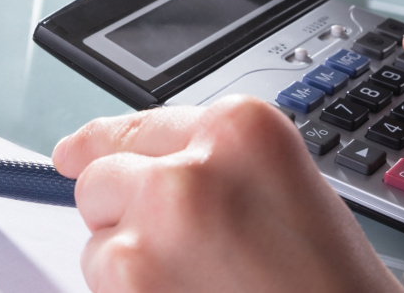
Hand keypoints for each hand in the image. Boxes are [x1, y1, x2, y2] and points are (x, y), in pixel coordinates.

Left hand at [53, 95, 400, 291]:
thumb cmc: (328, 283)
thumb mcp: (283, 190)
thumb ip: (208, 164)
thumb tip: (102, 154)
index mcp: (240, 130)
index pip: (139, 126)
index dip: (108, 149)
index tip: (76, 152)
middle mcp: (193, 166)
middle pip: (102, 176)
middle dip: (125, 213)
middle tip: (184, 253)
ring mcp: (156, 221)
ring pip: (97, 235)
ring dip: (131, 263)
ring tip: (202, 283)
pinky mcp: (128, 275)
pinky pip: (98, 280)